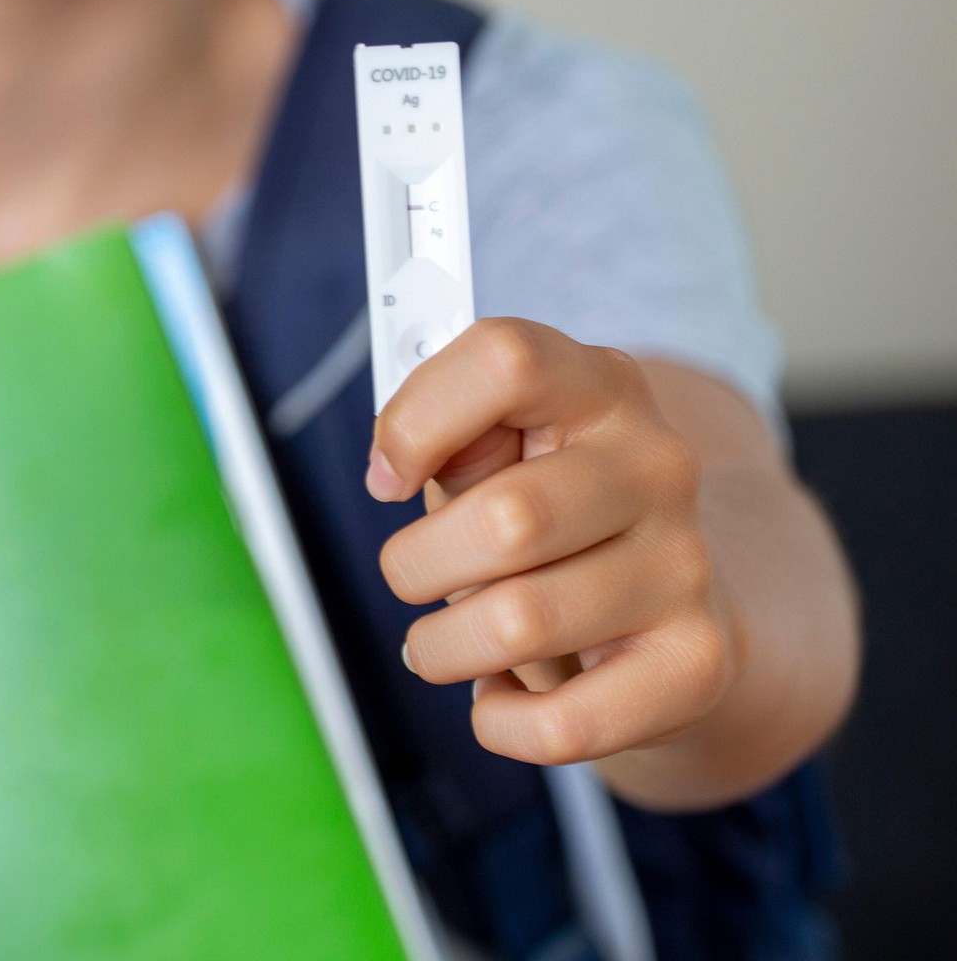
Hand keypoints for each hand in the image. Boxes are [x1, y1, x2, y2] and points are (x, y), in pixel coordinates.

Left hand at [370, 318, 747, 766]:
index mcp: (599, 385)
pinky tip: (499, 693)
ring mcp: (685, 564)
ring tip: (445, 643)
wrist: (668, 607)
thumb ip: (448, 434)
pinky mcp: (696, 663)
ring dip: (444, 647)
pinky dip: (500, 722)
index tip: (385, 476)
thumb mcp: (496, 451)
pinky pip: (564, 721)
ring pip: (520, 622)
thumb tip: (399, 460)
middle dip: (415, 564)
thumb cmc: (549, 520)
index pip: (505, 360)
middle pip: (505, 517)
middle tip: (409, 578)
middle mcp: (657, 464)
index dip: (417, 420)